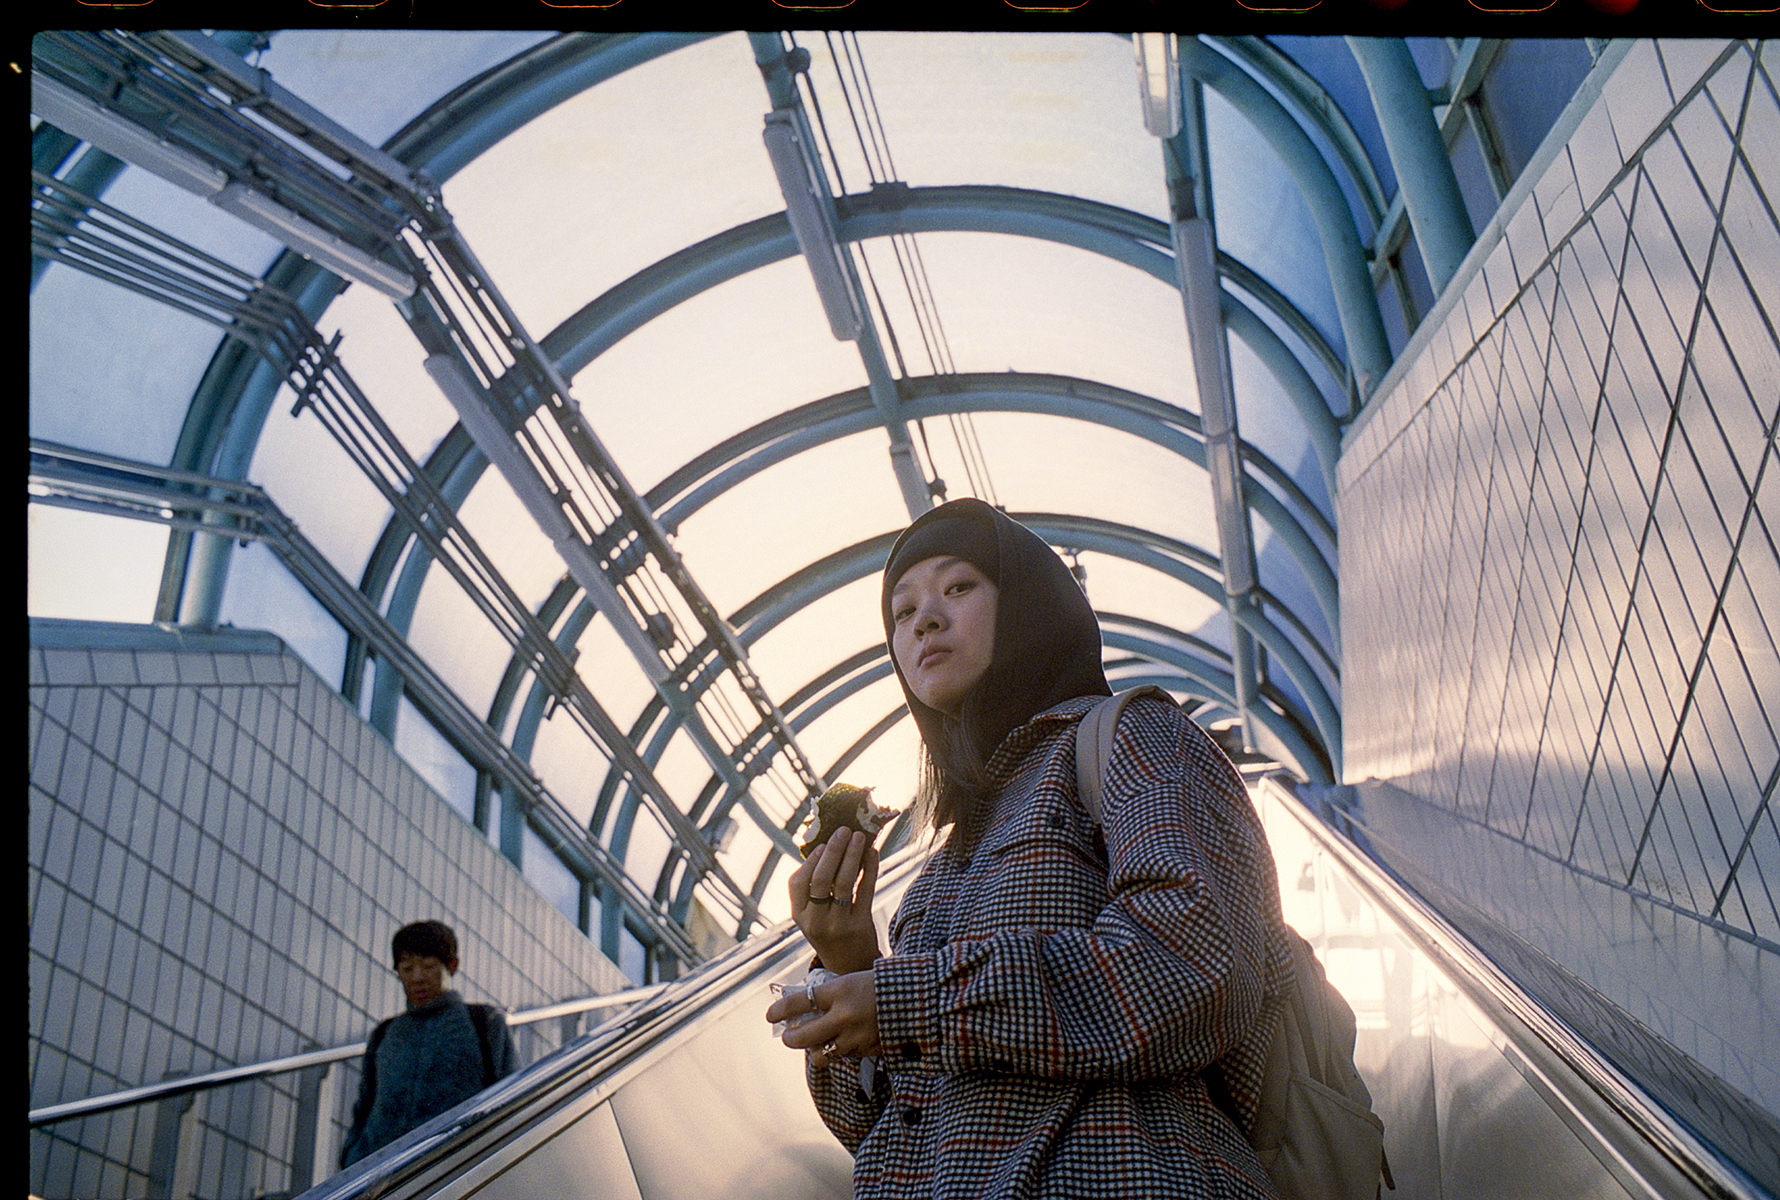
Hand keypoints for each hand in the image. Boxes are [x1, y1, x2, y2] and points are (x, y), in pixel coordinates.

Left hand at [765, 968, 879, 1063]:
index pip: (799, 1002)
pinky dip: (839, 1051)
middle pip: (802, 1037)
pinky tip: (844, 1042)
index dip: (780, 1010)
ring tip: (815, 1043)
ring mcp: (854, 1037)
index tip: (771, 1014)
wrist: (919, 999)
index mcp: (839, 991)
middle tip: (787, 1037)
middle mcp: (843, 1016)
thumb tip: (806, 1006)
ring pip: (820, 1055)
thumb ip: (830, 995)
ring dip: (815, 1050)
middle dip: (790, 1039)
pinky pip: (843, 1057)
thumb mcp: (853, 981)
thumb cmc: (883, 984)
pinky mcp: (867, 1051)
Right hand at [790, 830, 882, 974]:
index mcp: (800, 916)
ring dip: (852, 855)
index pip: (798, 883)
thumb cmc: (831, 932)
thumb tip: (828, 845)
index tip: (822, 843)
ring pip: (844, 883)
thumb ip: (815, 890)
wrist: (850, 968)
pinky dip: (869, 869)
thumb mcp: (814, 917)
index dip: (811, 861)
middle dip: (833, 851)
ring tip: (859, 836)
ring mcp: (838, 925)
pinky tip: (873, 853)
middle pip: (821, 879)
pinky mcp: (860, 926)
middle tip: (843, 830)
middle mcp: (816, 921)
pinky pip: (865, 891)